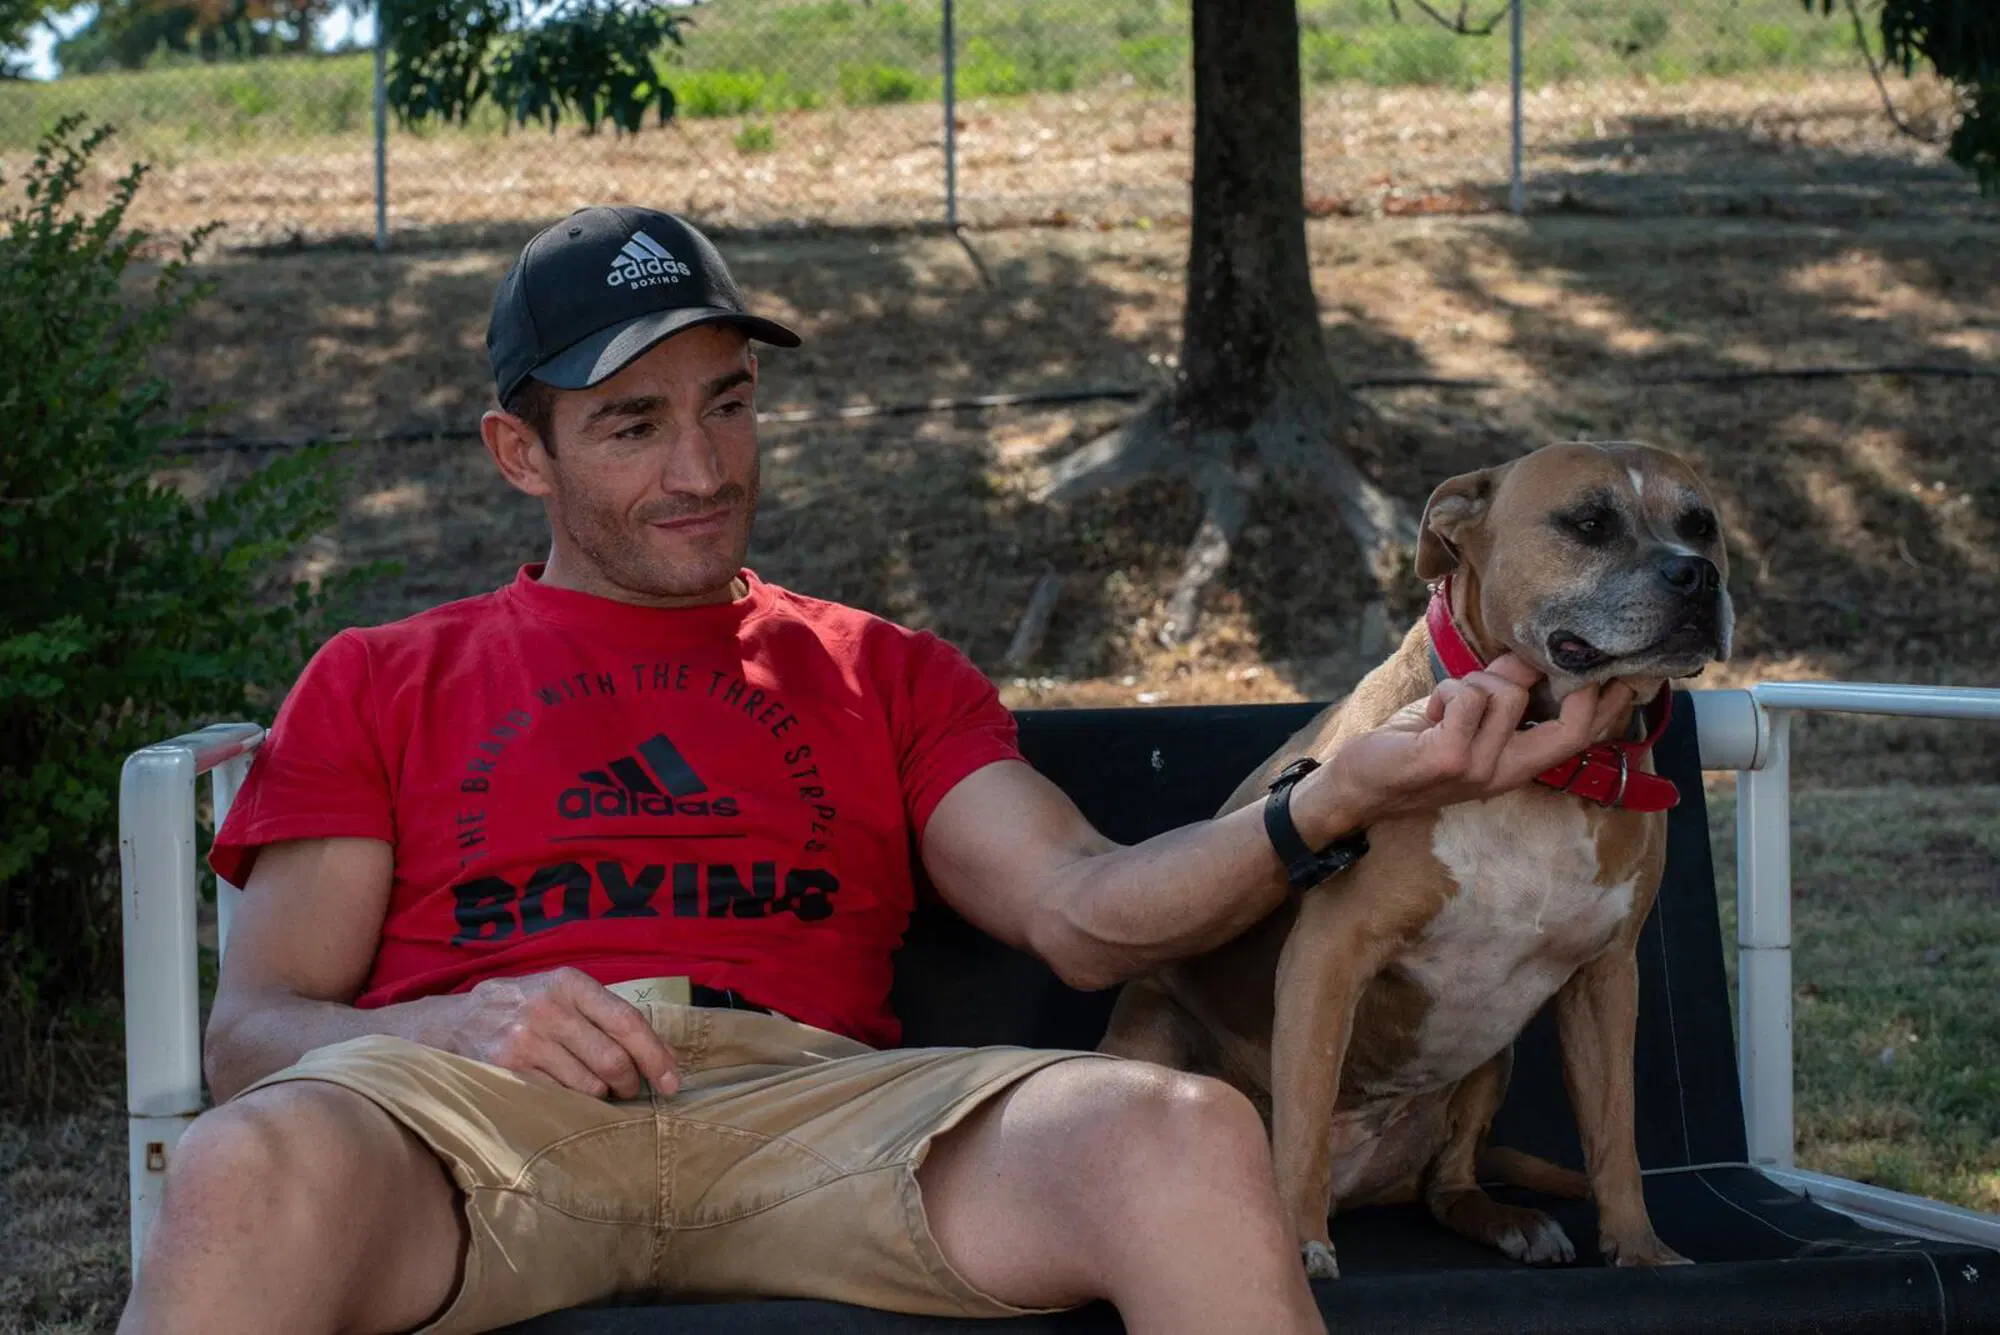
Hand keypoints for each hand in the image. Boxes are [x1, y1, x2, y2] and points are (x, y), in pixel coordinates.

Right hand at [447, 967, 679, 1098]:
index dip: (656, 1055)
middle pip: (614, 1059)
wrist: (452, 1022)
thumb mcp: (558, 993)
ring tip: (594, 1090)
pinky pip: (559, 1098)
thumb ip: (601, 1014)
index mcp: (570, 984)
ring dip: (601, 1097)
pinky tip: (567, 1098)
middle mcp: (549, 1009)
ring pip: (589, 1086)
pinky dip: (572, 1104)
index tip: (673, 1082)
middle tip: (630, 1090)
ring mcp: (526, 1040)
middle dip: (631, 1083)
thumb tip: (660, 1053)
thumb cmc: (521, 1008)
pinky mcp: (507, 1069)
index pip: (627, 1021)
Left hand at [1329, 655, 1636, 825]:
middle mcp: (1507, 772)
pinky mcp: (1452, 761)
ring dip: (1472, 681)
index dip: (1609, 706)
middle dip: (1570, 685)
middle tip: (1539, 661)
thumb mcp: (1464, 717)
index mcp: (1516, 763)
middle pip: (1570, 727)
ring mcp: (1481, 770)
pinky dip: (1447, 692)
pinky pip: (1468, 699)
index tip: (1625, 671)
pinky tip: (1430, 714)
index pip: (1580, 737)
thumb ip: (1499, 690)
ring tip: (1446, 703)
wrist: (1357, 786)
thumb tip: (1531, 656)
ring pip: (1506, 694)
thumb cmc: (1410, 746)